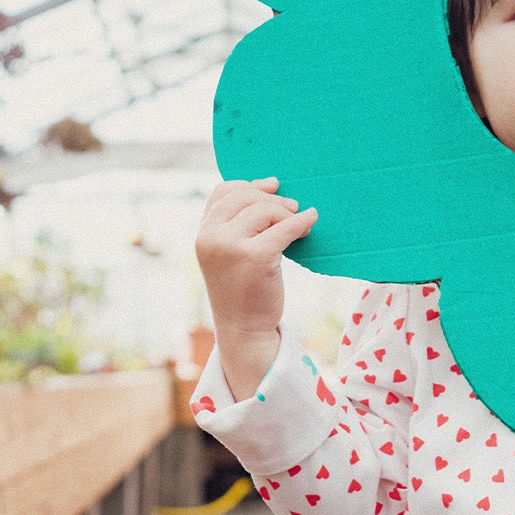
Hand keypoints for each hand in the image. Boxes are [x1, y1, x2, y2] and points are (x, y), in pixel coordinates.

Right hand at [195, 176, 316, 399]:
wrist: (243, 330)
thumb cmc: (243, 291)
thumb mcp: (230, 254)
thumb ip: (238, 225)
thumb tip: (271, 185)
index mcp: (203, 234)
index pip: (223, 192)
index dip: (250, 184)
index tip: (274, 185)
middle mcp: (211, 237)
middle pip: (245, 197)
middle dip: (273, 199)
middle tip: (294, 208)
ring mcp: (230, 247)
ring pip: (264, 210)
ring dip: (287, 213)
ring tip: (302, 223)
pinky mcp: (255, 257)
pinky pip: (284, 228)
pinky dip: (301, 222)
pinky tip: (311, 222)